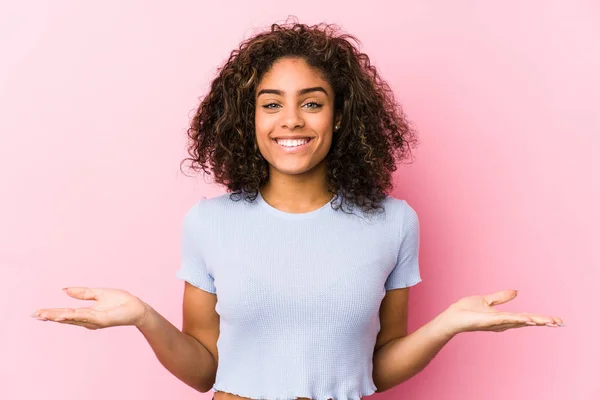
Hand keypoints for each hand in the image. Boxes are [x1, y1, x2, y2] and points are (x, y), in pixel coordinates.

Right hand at [31, 287, 149, 329]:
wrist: (137, 308)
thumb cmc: (121, 301)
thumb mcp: (98, 294)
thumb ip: (82, 293)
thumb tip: (64, 290)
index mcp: (86, 314)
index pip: (66, 313)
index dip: (52, 313)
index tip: (37, 312)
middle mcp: (88, 320)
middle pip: (66, 318)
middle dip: (50, 316)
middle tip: (35, 315)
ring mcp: (95, 321)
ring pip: (73, 318)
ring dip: (59, 316)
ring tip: (44, 315)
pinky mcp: (103, 320)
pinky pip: (87, 317)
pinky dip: (75, 316)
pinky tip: (64, 315)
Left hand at [439, 289, 564, 335]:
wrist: (452, 317)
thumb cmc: (466, 310)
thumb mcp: (487, 300)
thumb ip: (501, 297)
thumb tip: (516, 291)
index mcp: (504, 317)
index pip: (526, 318)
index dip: (540, 319)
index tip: (556, 320)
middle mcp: (503, 322)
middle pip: (527, 322)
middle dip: (543, 322)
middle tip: (560, 322)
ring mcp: (496, 322)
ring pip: (519, 321)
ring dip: (534, 321)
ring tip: (550, 321)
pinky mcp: (489, 320)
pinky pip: (505, 319)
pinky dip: (517, 319)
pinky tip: (528, 319)